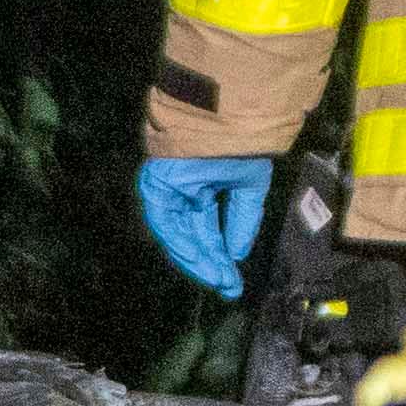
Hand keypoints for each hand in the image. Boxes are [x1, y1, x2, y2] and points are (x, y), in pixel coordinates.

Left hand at [138, 156, 270, 295]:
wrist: (229, 117)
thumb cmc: (240, 144)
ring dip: (198, 259)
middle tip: (228, 288)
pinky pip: (165, 222)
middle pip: (194, 238)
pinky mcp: (156, 187)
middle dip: (212, 265)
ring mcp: (168, 192)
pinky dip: (181, 242)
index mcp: (203, 191)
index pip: (209, 232)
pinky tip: (199, 261)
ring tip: (217, 280)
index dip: (222, 257)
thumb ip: (243, 221)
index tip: (233, 281)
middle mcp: (183, 195)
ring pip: (179, 235)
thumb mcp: (249, 187)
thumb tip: (237, 253)